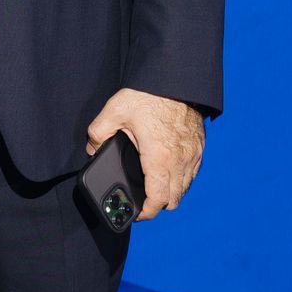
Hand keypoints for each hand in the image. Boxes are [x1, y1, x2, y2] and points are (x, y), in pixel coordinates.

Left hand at [85, 88, 204, 219]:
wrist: (176, 78)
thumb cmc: (148, 94)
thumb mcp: (114, 111)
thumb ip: (98, 133)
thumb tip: (91, 149)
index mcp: (159, 158)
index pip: (158, 200)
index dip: (147, 213)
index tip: (137, 214)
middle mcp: (180, 161)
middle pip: (174, 200)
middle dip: (158, 206)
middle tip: (142, 202)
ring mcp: (193, 155)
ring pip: (185, 188)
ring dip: (171, 193)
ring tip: (154, 188)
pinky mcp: (200, 147)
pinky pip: (193, 174)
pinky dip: (181, 179)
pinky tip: (168, 171)